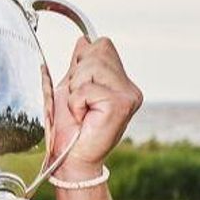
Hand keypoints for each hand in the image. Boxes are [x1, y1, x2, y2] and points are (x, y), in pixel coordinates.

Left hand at [49, 37, 141, 178]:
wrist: (71, 159)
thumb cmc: (69, 128)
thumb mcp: (70, 88)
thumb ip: (79, 65)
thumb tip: (83, 40)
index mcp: (121, 81)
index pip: (102, 44)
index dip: (82, 61)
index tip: (79, 88)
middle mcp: (129, 87)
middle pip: (98, 49)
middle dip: (78, 74)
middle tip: (80, 101)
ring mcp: (129, 95)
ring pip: (92, 66)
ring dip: (76, 89)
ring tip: (81, 109)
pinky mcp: (121, 105)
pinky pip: (87, 88)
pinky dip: (76, 102)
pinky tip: (84, 117)